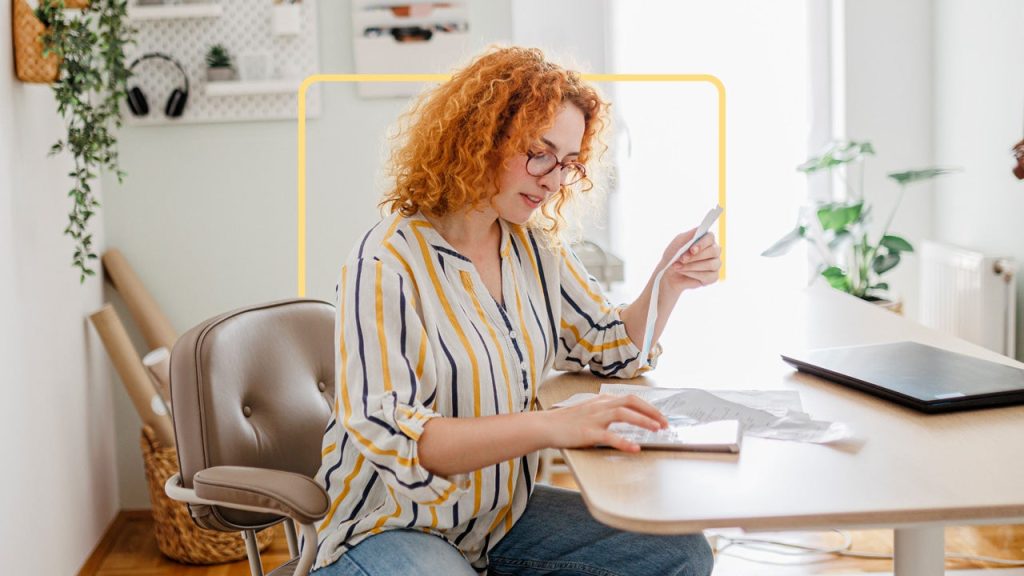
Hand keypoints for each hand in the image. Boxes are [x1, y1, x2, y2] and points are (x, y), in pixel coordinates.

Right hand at [541, 395, 668, 452]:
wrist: (545, 426)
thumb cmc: (567, 422)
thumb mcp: (589, 411)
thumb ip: (606, 412)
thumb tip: (625, 417)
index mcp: (602, 400)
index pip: (631, 398)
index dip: (649, 407)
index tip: (661, 417)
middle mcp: (600, 406)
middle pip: (631, 401)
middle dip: (651, 411)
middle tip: (666, 423)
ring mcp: (594, 418)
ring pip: (623, 414)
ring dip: (643, 421)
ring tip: (657, 430)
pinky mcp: (588, 432)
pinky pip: (609, 436)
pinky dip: (624, 442)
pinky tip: (635, 448)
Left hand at [659, 228, 721, 291]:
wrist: (668, 272)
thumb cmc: (674, 255)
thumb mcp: (678, 242)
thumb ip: (690, 235)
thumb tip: (700, 229)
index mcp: (706, 240)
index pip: (710, 238)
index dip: (702, 244)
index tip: (692, 250)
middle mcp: (714, 251)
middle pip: (713, 251)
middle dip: (696, 257)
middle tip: (682, 259)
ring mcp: (715, 264)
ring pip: (711, 264)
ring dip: (692, 266)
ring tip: (678, 266)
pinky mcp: (713, 277)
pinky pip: (708, 276)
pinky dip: (694, 274)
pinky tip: (684, 272)